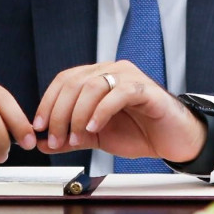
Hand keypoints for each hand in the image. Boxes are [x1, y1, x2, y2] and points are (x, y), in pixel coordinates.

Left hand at [33, 61, 205, 163]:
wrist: (174, 140)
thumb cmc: (139, 132)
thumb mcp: (97, 137)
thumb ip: (71, 137)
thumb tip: (41, 143)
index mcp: (98, 77)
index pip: (64, 80)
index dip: (48, 103)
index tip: (38, 128)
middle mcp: (112, 71)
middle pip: (74, 83)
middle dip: (59, 113)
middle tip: (55, 139)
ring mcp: (129, 77)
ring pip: (92, 85)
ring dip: (77, 115)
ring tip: (75, 138)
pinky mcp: (145, 89)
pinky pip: (118, 93)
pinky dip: (101, 111)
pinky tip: (94, 128)